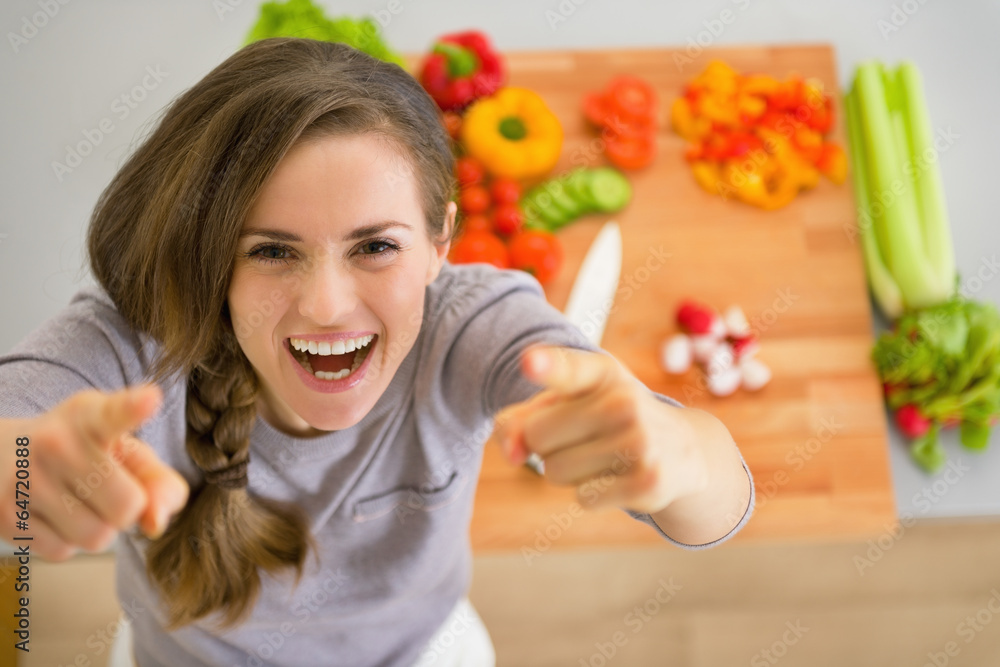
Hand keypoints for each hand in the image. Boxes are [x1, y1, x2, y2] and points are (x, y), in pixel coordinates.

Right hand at [0, 384, 188, 560]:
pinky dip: (66, 540)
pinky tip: (52, 512)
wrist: (6, 453)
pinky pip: (62, 551)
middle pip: (126, 507)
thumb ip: (158, 481)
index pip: (113, 414)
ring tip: (78, 499)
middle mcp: (54, 443)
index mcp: (91, 417)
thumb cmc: (86, 453)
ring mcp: (25, 479)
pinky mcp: (5, 515)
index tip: (150, 399)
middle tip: (108, 489)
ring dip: (98, 528)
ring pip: (96, 537)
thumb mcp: (126, 450)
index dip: (133, 408)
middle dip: (127, 509)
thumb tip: (155, 523)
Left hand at [488, 345, 708, 513]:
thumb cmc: (603, 420)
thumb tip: (512, 455)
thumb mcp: (565, 405)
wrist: (681, 450)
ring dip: (567, 472)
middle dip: (546, 444)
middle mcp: (624, 400)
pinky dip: (592, 494)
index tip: (528, 362)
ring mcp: (641, 441)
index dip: (547, 365)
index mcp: (601, 372)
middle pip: (537, 436)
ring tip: (603, 456)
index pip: (569, 369)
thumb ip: (520, 420)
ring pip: (554, 471)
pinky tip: (619, 478)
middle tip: (583, 436)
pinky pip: (584, 497)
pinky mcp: (649, 482)